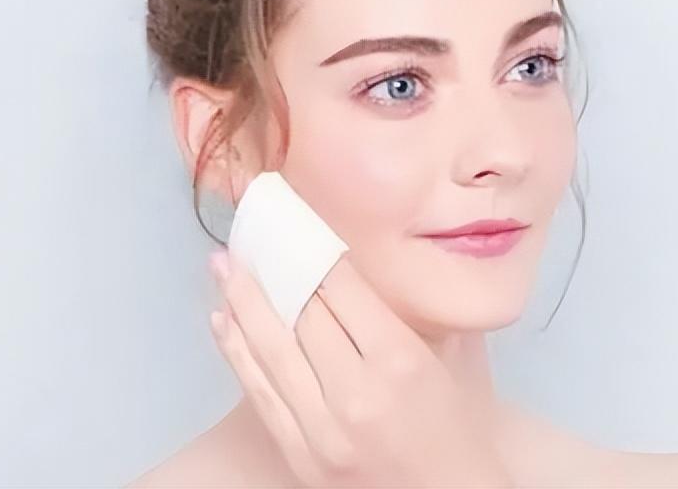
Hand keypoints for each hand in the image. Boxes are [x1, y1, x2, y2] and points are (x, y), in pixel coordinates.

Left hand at [208, 248, 513, 487]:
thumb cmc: (455, 428)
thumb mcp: (441, 358)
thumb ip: (396, 316)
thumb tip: (341, 267)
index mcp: (399, 361)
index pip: (340, 289)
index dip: (310, 250)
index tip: (291, 222)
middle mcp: (356, 392)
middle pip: (300, 313)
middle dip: (269, 268)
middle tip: (246, 235)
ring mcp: (322, 429)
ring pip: (270, 350)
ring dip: (241, 302)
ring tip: (222, 266)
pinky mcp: (300, 455)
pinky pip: (260, 394)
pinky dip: (237, 354)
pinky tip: (223, 321)